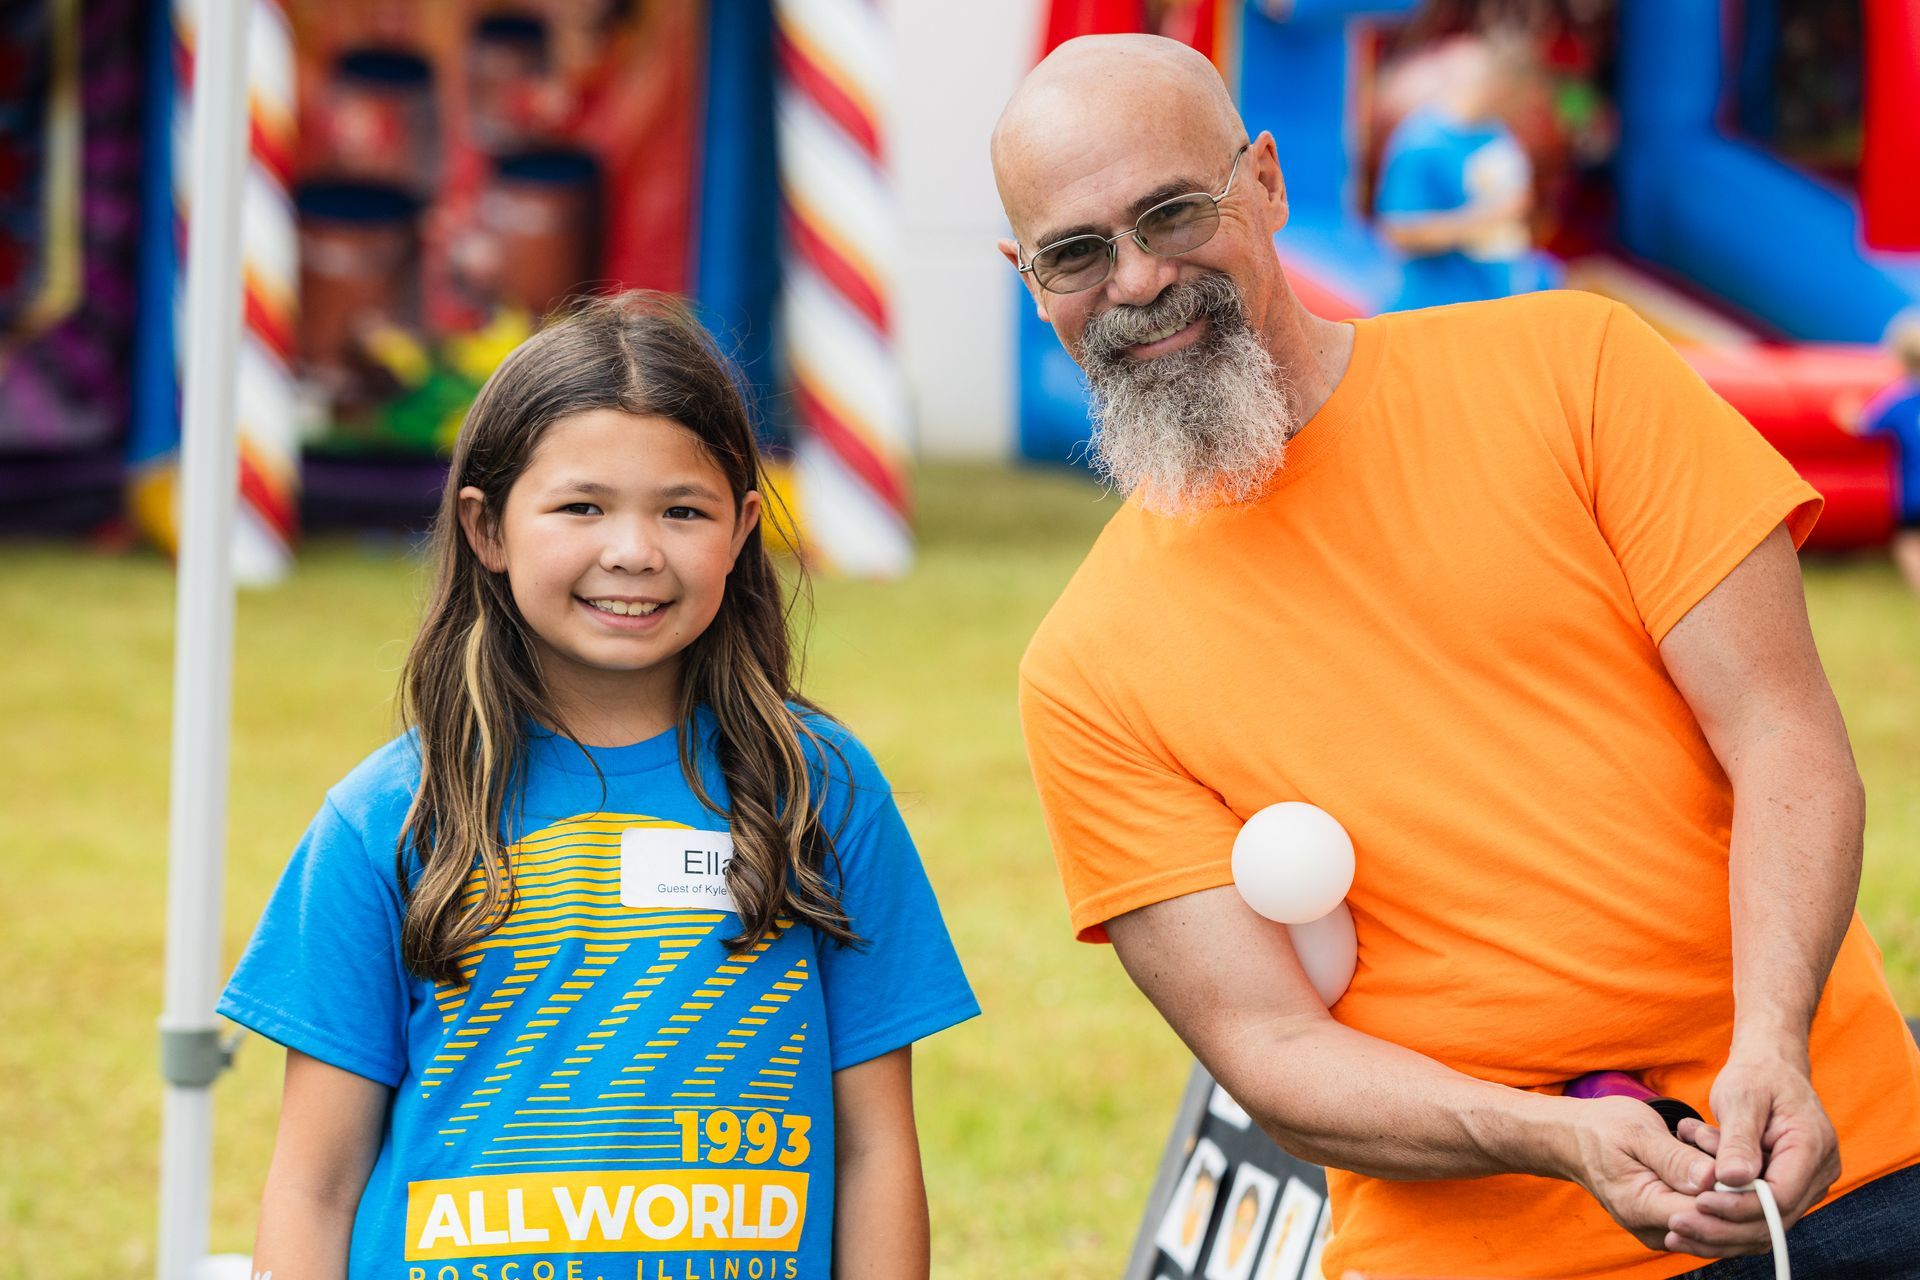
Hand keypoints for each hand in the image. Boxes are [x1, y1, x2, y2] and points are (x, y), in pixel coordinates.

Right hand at [1562, 1096, 1718, 1253]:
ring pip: (1719, 1223)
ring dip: (1726, 1188)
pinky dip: (1717, 1192)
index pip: (1707, 1216)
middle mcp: (1654, 1230)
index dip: (1732, 1191)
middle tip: (1716, 1142)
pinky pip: (1708, 1219)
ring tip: (1705, 1144)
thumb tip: (1712, 1179)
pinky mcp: (1670, 1226)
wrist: (1574, 1139)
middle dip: (1731, 1187)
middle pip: (1718, 1225)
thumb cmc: (1603, 1129)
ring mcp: (1662, 1232)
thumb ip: (1674, 1158)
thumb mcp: (1637, 1130)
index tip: (1733, 1154)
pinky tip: (1704, 1159)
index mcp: (1642, 1207)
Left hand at [1664, 1046, 1839, 1257]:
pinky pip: (1758, 1216)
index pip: (1780, 1196)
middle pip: (1774, 1220)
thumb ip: (1738, 1139)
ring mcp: (1806, 1185)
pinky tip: (1689, 1218)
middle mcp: (1817, 1173)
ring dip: (1719, 1229)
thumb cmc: (1756, 1076)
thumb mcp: (1742, 1098)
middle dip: (1723, 1228)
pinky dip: (1724, 1219)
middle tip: (1678, 1226)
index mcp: (1812, 1147)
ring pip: (1765, 1226)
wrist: (1771, 1068)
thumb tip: (1733, 1179)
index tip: (1699, 1202)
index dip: (1740, 1206)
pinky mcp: (1787, 1190)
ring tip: (1677, 1229)